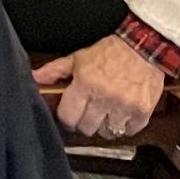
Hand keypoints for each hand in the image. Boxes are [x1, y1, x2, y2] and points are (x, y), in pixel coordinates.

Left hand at [33, 35, 166, 138]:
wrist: (143, 46)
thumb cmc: (110, 51)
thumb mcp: (78, 57)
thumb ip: (55, 70)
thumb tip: (35, 78)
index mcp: (85, 84)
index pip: (68, 117)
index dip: (66, 119)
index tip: (69, 117)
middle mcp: (104, 98)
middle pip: (87, 128)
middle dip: (84, 123)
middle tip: (88, 115)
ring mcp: (124, 107)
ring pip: (107, 133)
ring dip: (105, 126)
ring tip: (105, 115)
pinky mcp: (142, 111)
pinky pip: (129, 131)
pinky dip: (125, 127)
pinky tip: (122, 116)